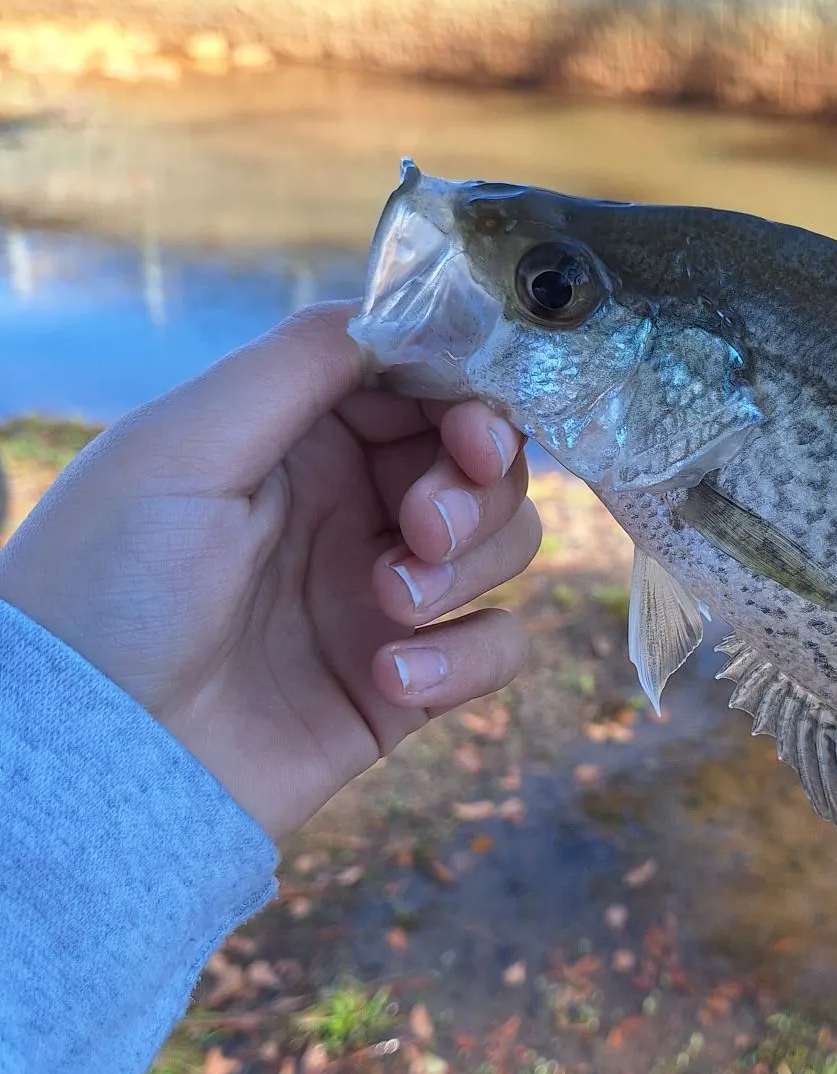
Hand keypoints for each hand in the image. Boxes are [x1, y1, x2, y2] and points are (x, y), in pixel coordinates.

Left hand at [0, 302, 538, 838]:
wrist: (94, 760)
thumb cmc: (108, 589)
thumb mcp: (181, 447)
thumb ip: (296, 366)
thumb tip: (401, 313)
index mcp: (298, 439)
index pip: (425, 389)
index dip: (469, 401)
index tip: (473, 435)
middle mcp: (352, 509)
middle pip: (483, 465)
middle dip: (474, 490)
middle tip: (419, 530)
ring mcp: (385, 597)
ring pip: (506, 546)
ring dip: (468, 568)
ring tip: (390, 607)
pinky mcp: (409, 683)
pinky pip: (497, 647)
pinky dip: (466, 659)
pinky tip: (392, 679)